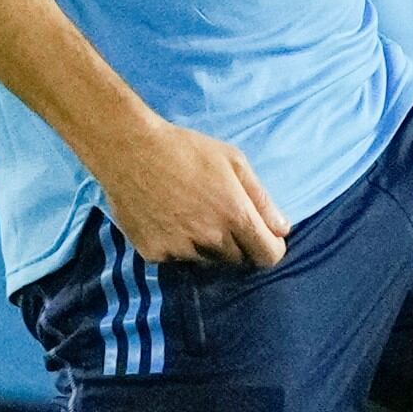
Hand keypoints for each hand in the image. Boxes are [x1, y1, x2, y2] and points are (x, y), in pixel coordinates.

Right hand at [90, 118, 289, 266]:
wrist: (129, 150)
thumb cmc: (185, 149)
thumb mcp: (233, 161)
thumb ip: (261, 199)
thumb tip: (283, 229)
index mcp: (235, 216)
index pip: (268, 256)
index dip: (270, 247)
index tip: (263, 236)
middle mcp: (211, 240)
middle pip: (238, 261)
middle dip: (238, 244)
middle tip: (221, 218)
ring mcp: (181, 250)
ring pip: (207, 262)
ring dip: (207, 247)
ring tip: (191, 215)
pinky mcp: (155, 254)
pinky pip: (177, 259)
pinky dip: (178, 246)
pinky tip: (167, 219)